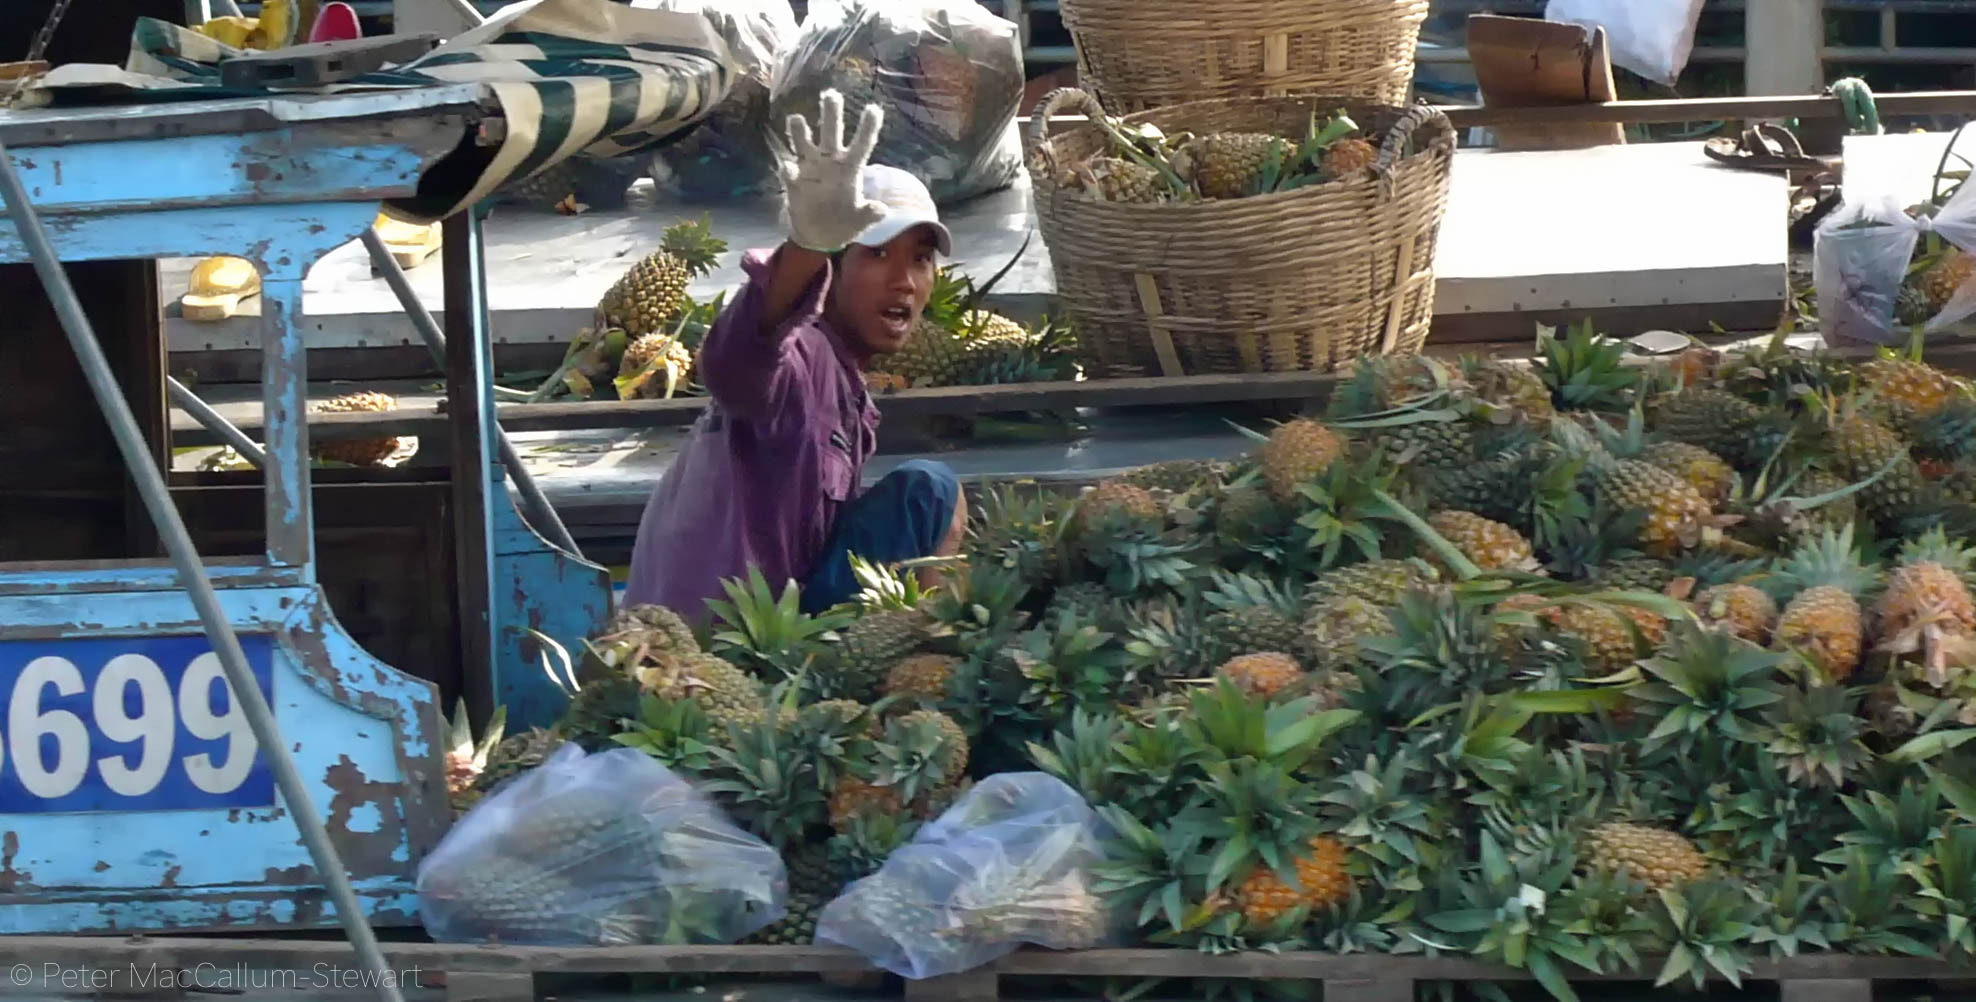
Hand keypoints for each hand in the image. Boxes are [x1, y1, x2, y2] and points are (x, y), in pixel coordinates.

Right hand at [780, 90, 887, 253]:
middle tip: (831, 94)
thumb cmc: (844, 223)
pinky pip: (789, 170)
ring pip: (804, 142)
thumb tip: (881, 210)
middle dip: (830, 113)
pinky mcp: (794, 181)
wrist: (819, 236)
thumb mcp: (860, 222)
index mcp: (850, 169)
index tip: (873, 109)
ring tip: (796, 119)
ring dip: (799, 131)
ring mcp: (810, 168)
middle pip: (831, 132)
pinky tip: (788, 169)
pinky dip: (788, 169)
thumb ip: (869, 214)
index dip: (868, 128)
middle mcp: (830, 162)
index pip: (861, 144)